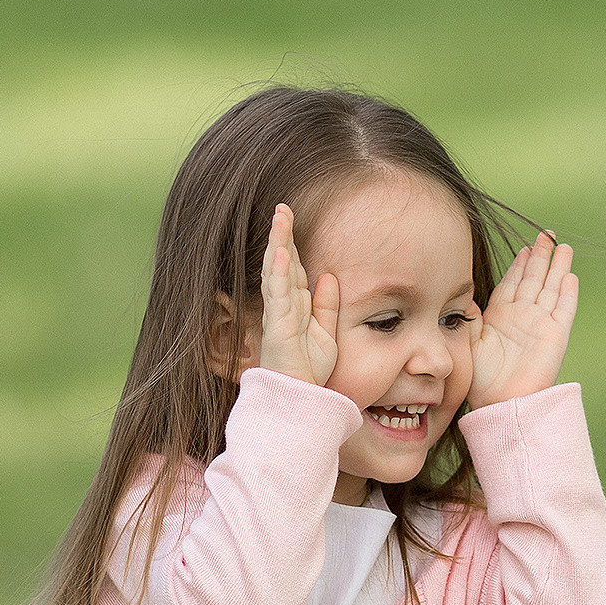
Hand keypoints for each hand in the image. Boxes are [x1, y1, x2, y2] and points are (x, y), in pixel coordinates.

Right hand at [258, 204, 339, 387]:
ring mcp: (278, 314)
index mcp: (297, 307)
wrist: (300, 397)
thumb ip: (327, 306)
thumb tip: (328, 276)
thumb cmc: (310, 370)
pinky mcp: (277, 326)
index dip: (292, 244)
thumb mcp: (326, 333)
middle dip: (282, 235)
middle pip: (282, 263)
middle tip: (283, 207)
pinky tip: (279, 252)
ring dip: (278, 243)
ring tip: (280, 216)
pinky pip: (278, 294)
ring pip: (277, 271)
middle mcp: (284, 306)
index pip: (293, 268)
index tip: (292, 219)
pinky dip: (277, 272)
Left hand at [469, 232, 578, 407]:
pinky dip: (567, 293)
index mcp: (501, 316)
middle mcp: (522, 316)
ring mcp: (540, 324)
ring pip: (551, 288)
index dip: (520, 263)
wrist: (500, 402)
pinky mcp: (555, 335)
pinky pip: (564, 309)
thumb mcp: (469, 340)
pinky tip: (569, 276)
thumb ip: (470, 316)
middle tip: (547, 234)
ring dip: (558, 267)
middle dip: (541, 256)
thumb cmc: (481, 378)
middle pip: (534, 279)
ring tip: (563, 246)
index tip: (525, 246)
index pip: (513, 282)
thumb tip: (464, 295)